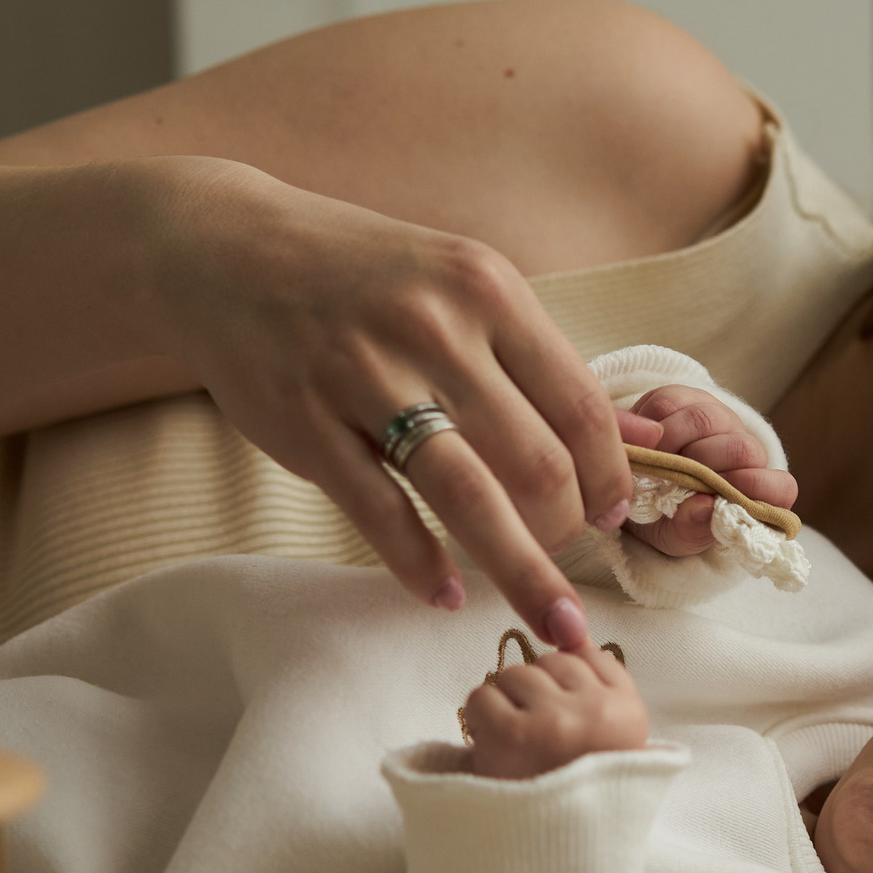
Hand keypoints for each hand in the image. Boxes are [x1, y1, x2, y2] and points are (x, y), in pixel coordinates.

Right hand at [149, 162, 636, 649]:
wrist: (228, 249)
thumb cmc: (365, 277)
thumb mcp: (463, 289)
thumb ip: (546, 364)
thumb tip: (643, 438)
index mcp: (487, 290)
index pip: (580, 406)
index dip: (611, 477)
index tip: (616, 518)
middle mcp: (433, 328)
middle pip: (536, 461)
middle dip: (567, 531)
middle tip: (566, 560)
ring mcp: (364, 375)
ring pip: (468, 496)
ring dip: (519, 572)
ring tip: (550, 623)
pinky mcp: (305, 422)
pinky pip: (380, 512)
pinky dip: (420, 565)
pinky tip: (446, 595)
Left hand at [460, 646, 648, 779]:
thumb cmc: (572, 807)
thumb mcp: (609, 750)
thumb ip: (599, 693)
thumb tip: (572, 629)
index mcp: (631, 716)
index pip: (592, 656)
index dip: (567, 684)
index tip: (564, 725)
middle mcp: (599, 714)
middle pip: (552, 661)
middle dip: (535, 693)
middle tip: (536, 745)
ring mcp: (555, 722)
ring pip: (515, 673)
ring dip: (505, 705)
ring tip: (516, 750)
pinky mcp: (511, 735)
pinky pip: (482, 696)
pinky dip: (478, 721)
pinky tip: (491, 752)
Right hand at [615, 386, 798, 557]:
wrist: (634, 490)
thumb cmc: (664, 519)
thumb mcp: (673, 537)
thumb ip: (691, 531)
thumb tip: (703, 507)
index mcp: (753, 491)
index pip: (780, 488)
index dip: (756, 491)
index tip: (717, 501)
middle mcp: (744, 451)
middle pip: (742, 449)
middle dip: (702, 467)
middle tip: (670, 483)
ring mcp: (717, 418)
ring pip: (705, 419)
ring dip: (672, 444)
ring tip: (652, 465)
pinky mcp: (684, 397)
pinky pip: (670, 402)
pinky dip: (652, 426)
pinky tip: (645, 446)